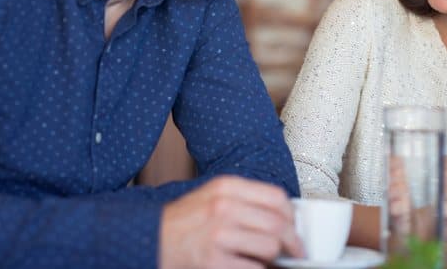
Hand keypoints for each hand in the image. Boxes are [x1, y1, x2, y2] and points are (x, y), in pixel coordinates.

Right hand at [159, 176, 303, 268]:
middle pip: (278, 223)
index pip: (276, 197)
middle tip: (295, 252)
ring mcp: (218, 234)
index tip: (295, 228)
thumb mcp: (213, 197)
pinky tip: (252, 267)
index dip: (292, 215)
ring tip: (271, 261)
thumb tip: (282, 218)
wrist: (151, 239)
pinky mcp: (212, 260)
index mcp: (227, 187)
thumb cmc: (184, 221)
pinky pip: (254, 268)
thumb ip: (244, 202)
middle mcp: (224, 207)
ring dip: (276, 259)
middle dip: (293, 242)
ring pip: (270, 246)